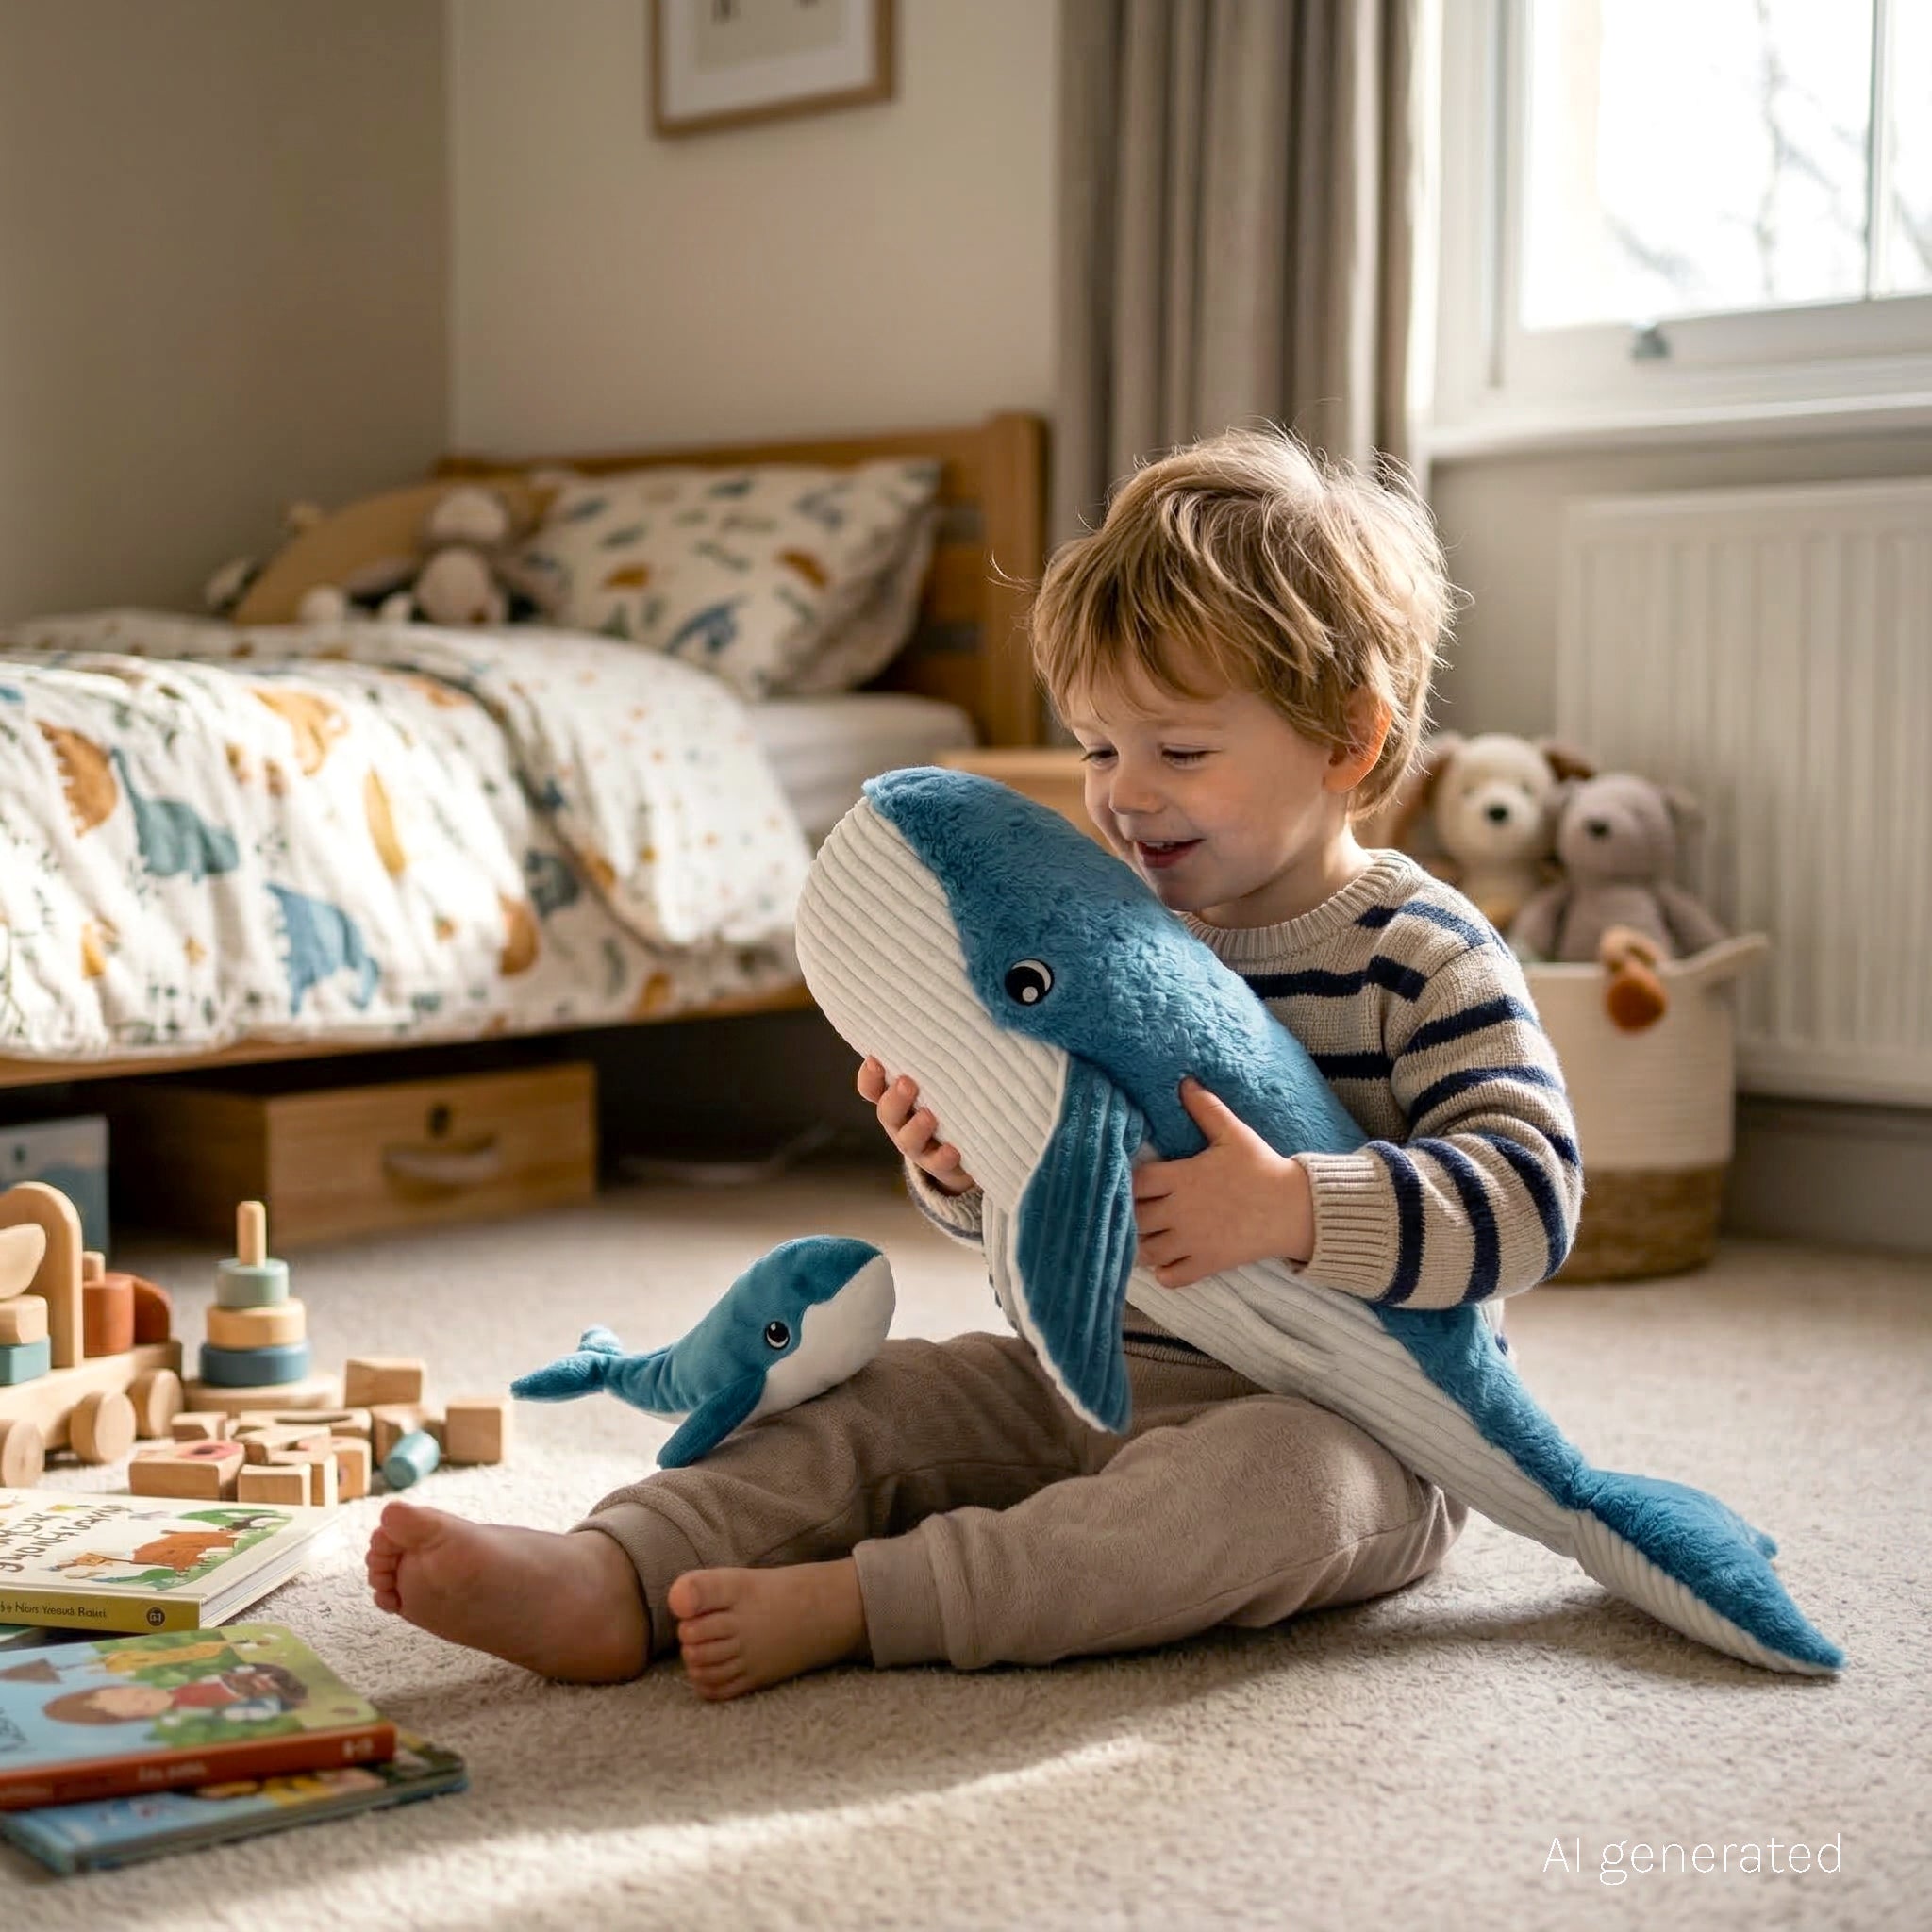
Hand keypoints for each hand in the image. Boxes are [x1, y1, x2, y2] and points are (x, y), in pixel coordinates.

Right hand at [857, 1056, 976, 1196]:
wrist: (961, 1153)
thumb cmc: (945, 1101)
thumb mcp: (935, 1079)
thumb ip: (932, 1058)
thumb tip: (943, 1016)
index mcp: (894, 1097)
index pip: (871, 1087)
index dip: (870, 1076)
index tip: (875, 1060)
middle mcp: (900, 1122)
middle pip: (886, 1112)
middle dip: (894, 1098)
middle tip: (907, 1082)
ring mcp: (917, 1146)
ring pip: (907, 1140)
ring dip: (916, 1127)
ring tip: (929, 1115)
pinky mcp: (939, 1164)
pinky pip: (938, 1163)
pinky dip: (943, 1157)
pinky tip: (953, 1149)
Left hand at [1133, 1078, 1314, 1287]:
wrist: (1295, 1209)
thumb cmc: (1262, 1169)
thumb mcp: (1234, 1133)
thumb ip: (1205, 1108)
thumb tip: (1184, 1081)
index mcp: (1183, 1178)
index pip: (1135, 1182)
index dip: (1127, 1181)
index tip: (1134, 1180)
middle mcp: (1181, 1212)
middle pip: (1134, 1217)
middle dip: (1129, 1213)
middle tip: (1137, 1208)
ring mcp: (1192, 1242)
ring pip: (1146, 1251)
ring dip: (1140, 1244)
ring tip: (1146, 1234)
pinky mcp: (1207, 1264)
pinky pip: (1171, 1277)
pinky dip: (1163, 1271)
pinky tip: (1166, 1259)